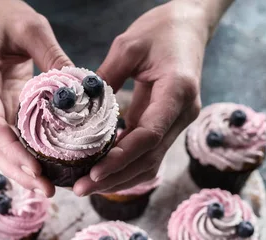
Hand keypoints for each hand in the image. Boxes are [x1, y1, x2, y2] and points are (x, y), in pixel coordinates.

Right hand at [0, 0, 72, 196]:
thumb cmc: (6, 16)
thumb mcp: (33, 29)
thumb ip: (53, 57)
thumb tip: (81, 89)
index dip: (10, 148)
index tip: (33, 167)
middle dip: (17, 168)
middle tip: (47, 189)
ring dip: (20, 168)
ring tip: (47, 189)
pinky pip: (7, 137)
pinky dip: (23, 155)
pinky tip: (44, 170)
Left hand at [73, 0, 231, 195]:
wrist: (188, 26)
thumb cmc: (161, 30)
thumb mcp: (128, 46)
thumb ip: (105, 78)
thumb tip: (77, 106)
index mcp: (178, 91)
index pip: (149, 135)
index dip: (121, 158)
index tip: (94, 172)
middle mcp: (183, 113)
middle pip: (150, 158)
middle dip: (115, 177)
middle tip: (80, 188)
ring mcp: (177, 121)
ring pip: (150, 161)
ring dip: (120, 177)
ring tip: (86, 186)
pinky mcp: (167, 123)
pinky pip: (148, 152)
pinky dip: (126, 165)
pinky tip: (102, 171)